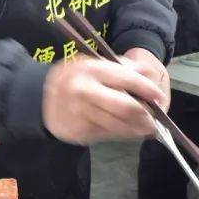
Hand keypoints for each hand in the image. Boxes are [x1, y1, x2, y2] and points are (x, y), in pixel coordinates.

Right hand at [42, 54, 167, 143]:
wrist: (39, 97)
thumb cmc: (72, 78)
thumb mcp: (92, 63)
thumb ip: (120, 67)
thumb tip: (148, 73)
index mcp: (91, 70)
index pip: (127, 79)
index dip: (147, 89)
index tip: (159, 97)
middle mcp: (85, 92)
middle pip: (126, 108)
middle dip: (146, 116)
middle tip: (156, 120)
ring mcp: (81, 114)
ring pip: (119, 126)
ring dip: (137, 129)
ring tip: (147, 128)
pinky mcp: (79, 131)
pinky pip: (108, 134)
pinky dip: (121, 134)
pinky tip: (128, 131)